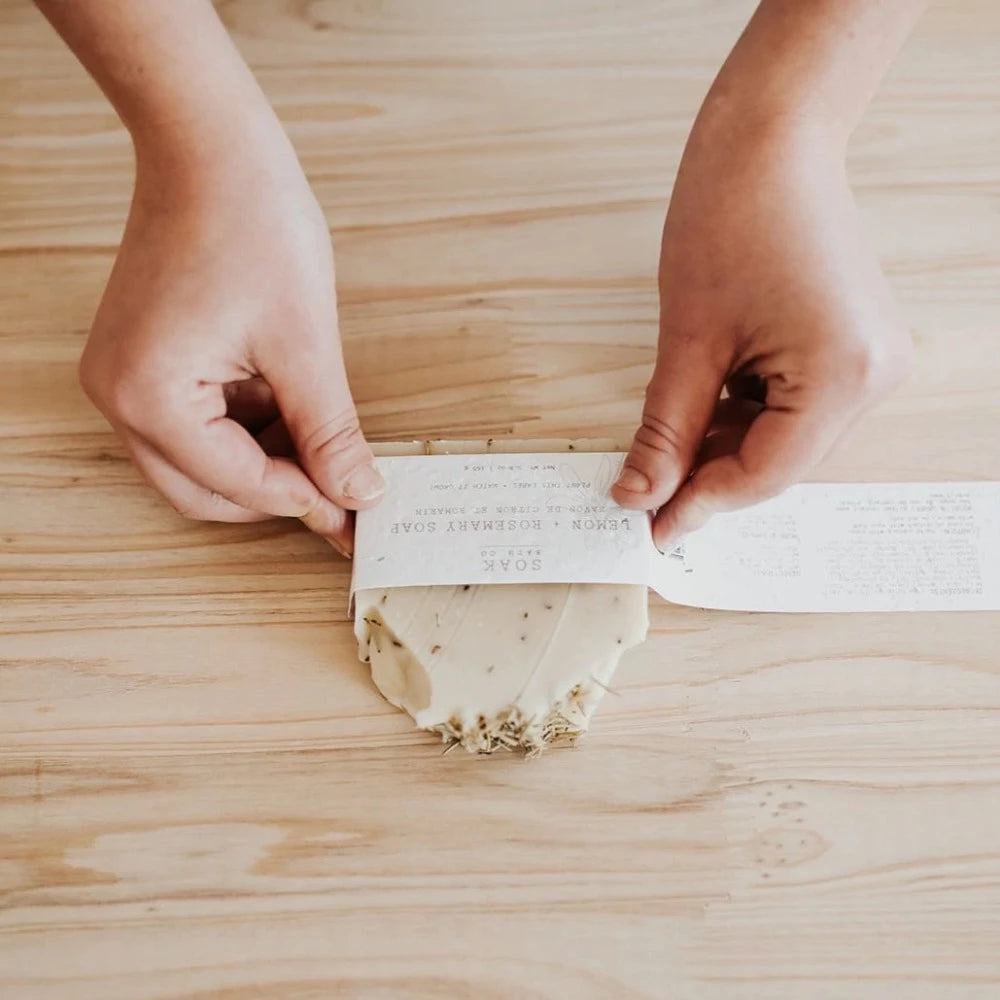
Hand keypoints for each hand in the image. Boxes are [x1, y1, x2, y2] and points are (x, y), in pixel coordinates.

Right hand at [79, 122, 380, 554]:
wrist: (210, 148)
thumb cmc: (250, 223)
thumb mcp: (305, 345)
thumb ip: (330, 434)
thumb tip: (358, 493)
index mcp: (149, 397)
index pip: (237, 485)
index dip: (305, 502)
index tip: (356, 515)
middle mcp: (120, 397)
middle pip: (206, 492)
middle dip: (279, 492)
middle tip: (342, 490)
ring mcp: (125, 379)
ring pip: (203, 464)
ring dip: (266, 461)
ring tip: (323, 439)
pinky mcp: (143, 362)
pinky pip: (197, 424)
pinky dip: (248, 429)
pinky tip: (291, 408)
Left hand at [613, 109, 911, 546]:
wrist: (771, 139)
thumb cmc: (731, 215)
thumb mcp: (687, 341)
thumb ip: (667, 432)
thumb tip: (641, 496)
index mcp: (844, 375)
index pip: (765, 474)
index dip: (702, 505)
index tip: (650, 526)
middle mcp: (874, 375)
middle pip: (780, 462)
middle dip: (710, 474)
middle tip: (648, 490)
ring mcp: (870, 360)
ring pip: (784, 437)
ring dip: (724, 443)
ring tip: (668, 438)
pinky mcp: (853, 346)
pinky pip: (794, 405)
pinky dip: (745, 413)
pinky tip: (705, 401)